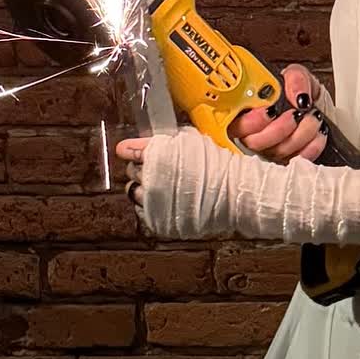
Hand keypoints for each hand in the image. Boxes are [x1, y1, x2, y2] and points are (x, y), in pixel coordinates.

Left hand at [113, 126, 250, 239]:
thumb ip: (167, 139)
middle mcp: (149, 178)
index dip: (128, 149)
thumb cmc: (216, 164)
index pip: (127, 150)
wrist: (232, 192)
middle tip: (155, 167)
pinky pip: (142, 211)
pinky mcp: (157, 219)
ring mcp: (151, 201)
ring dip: (142, 187)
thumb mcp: (191, 139)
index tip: (128, 150)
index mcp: (155, 154)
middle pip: (130, 171)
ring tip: (159, 185)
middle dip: (140, 167)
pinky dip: (149, 205)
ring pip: (133, 192)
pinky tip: (163, 200)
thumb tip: (151, 139)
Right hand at [228, 63, 328, 165]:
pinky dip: (311, 147)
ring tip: (313, 117)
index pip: (234, 122)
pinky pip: (296, 160)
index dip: (250, 121)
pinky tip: (318, 133)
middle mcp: (254, 132)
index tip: (271, 109)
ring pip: (276, 152)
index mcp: (247, 109)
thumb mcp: (297, 75)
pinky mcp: (287, 160)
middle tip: (296, 114)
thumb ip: (295, 79)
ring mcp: (270, 149)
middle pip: (253, 143)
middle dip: (278, 129)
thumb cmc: (299, 92)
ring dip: (300, 134)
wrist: (317, 106)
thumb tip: (298, 97)